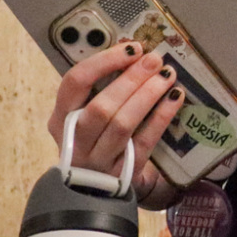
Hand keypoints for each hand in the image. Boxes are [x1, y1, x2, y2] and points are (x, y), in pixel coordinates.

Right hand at [48, 41, 186, 203]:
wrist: (97, 188)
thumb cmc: (94, 139)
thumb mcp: (85, 115)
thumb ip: (101, 88)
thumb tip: (136, 53)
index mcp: (61, 119)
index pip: (74, 83)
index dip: (104, 62)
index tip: (132, 48)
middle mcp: (75, 142)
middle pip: (100, 107)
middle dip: (131, 79)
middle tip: (155, 59)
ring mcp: (98, 160)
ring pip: (122, 125)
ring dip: (147, 95)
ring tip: (167, 75)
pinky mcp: (124, 172)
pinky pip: (144, 142)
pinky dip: (161, 117)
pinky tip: (175, 97)